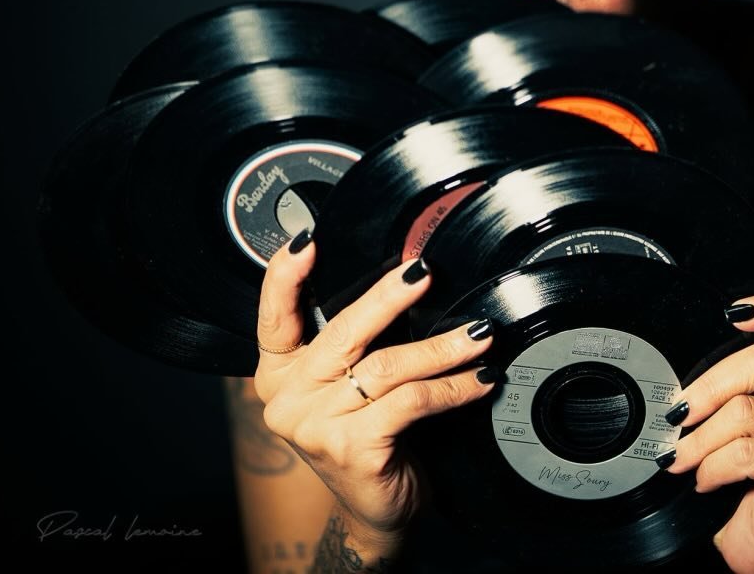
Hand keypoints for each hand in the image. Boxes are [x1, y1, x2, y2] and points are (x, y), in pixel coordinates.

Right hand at [253, 235, 496, 549]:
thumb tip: (402, 277)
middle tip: (423, 272)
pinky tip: (479, 378)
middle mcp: (289, 398)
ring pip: (386, 367)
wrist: (374, 511)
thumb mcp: (345, 385)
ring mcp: (317, 427)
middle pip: (343, 332)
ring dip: (442, 347)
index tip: (307, 242)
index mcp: (279, 372)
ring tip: (479, 334)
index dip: (285, 277)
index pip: (274, 317)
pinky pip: (412, 402)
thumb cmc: (364, 434)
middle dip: (388, 297)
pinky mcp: (353, 450)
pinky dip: (453, 387)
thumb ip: (350, 341)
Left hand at [658, 293, 753, 573]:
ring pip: (745, 411)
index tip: (733, 312)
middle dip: (707, 386)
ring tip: (679, 458)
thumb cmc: (734, 473)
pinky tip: (704, 479)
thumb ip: (723, 386)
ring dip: (699, 439)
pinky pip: (748, 452)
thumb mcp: (729, 420)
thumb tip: (674, 375)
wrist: (749, 538)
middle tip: (677, 414)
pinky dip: (713, 465)